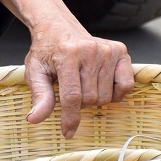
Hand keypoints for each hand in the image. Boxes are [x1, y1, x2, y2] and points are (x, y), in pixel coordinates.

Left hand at [21, 18, 134, 137]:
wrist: (57, 27)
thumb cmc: (46, 52)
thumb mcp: (35, 72)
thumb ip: (39, 96)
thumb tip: (35, 119)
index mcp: (67, 55)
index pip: (72, 97)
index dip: (70, 119)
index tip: (68, 133)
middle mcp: (90, 50)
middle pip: (91, 99)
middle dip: (80, 104)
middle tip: (71, 90)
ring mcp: (107, 50)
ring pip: (106, 96)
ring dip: (94, 98)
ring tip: (83, 83)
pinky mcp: (120, 50)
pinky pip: (126, 85)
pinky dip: (115, 92)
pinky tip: (102, 84)